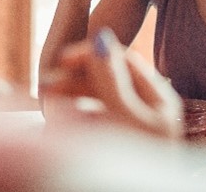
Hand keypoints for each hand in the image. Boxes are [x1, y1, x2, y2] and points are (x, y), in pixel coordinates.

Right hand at [40, 29, 182, 139]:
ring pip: (101, 105)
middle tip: (45, 87)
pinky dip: (81, 123)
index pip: (124, 61)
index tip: (62, 59)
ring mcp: (138, 132)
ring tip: (50, 108)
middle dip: (77, 81)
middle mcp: (151, 112)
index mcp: (160, 99)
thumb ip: (112, 82)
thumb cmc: (142, 165)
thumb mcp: (128, 119)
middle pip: (110, 82)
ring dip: (75, 102)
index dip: (93, 55)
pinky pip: (99, 127)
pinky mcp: (123, 149)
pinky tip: (65, 128)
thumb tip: (101, 38)